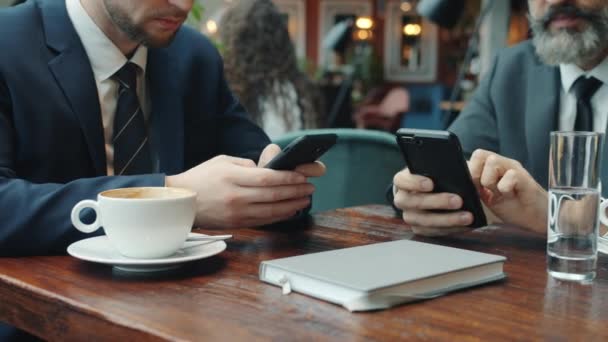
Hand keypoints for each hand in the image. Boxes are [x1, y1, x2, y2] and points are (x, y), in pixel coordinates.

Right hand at [166, 144, 321, 227]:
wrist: (181, 202)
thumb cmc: (201, 178)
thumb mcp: (222, 161)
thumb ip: (246, 164)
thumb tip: (267, 170)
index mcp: (232, 177)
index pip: (267, 178)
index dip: (288, 178)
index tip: (302, 176)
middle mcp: (236, 196)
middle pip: (273, 195)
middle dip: (296, 191)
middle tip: (310, 188)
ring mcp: (237, 212)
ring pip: (272, 211)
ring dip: (292, 205)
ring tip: (305, 200)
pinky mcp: (237, 224)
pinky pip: (264, 220)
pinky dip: (280, 216)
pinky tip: (290, 211)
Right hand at [393, 168, 473, 235]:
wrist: (438, 192)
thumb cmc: (440, 177)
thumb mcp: (442, 168)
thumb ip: (448, 169)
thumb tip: (464, 172)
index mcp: (403, 180)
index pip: (401, 181)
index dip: (414, 183)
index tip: (431, 184)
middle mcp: (402, 199)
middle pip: (413, 202)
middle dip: (437, 202)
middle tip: (458, 201)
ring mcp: (409, 215)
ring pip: (423, 220)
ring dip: (447, 219)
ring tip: (467, 216)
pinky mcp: (419, 229)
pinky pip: (432, 231)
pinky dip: (449, 229)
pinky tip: (464, 225)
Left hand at [469, 149, 546, 232]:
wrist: (534, 218)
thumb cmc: (510, 206)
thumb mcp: (486, 196)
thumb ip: (474, 185)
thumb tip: (457, 178)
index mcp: (490, 167)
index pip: (473, 156)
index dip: (468, 170)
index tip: (473, 187)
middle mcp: (502, 164)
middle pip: (479, 154)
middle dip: (476, 174)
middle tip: (485, 190)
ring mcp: (513, 168)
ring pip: (492, 162)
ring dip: (490, 182)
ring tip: (499, 193)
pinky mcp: (524, 177)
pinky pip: (509, 176)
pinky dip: (505, 189)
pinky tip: (510, 196)